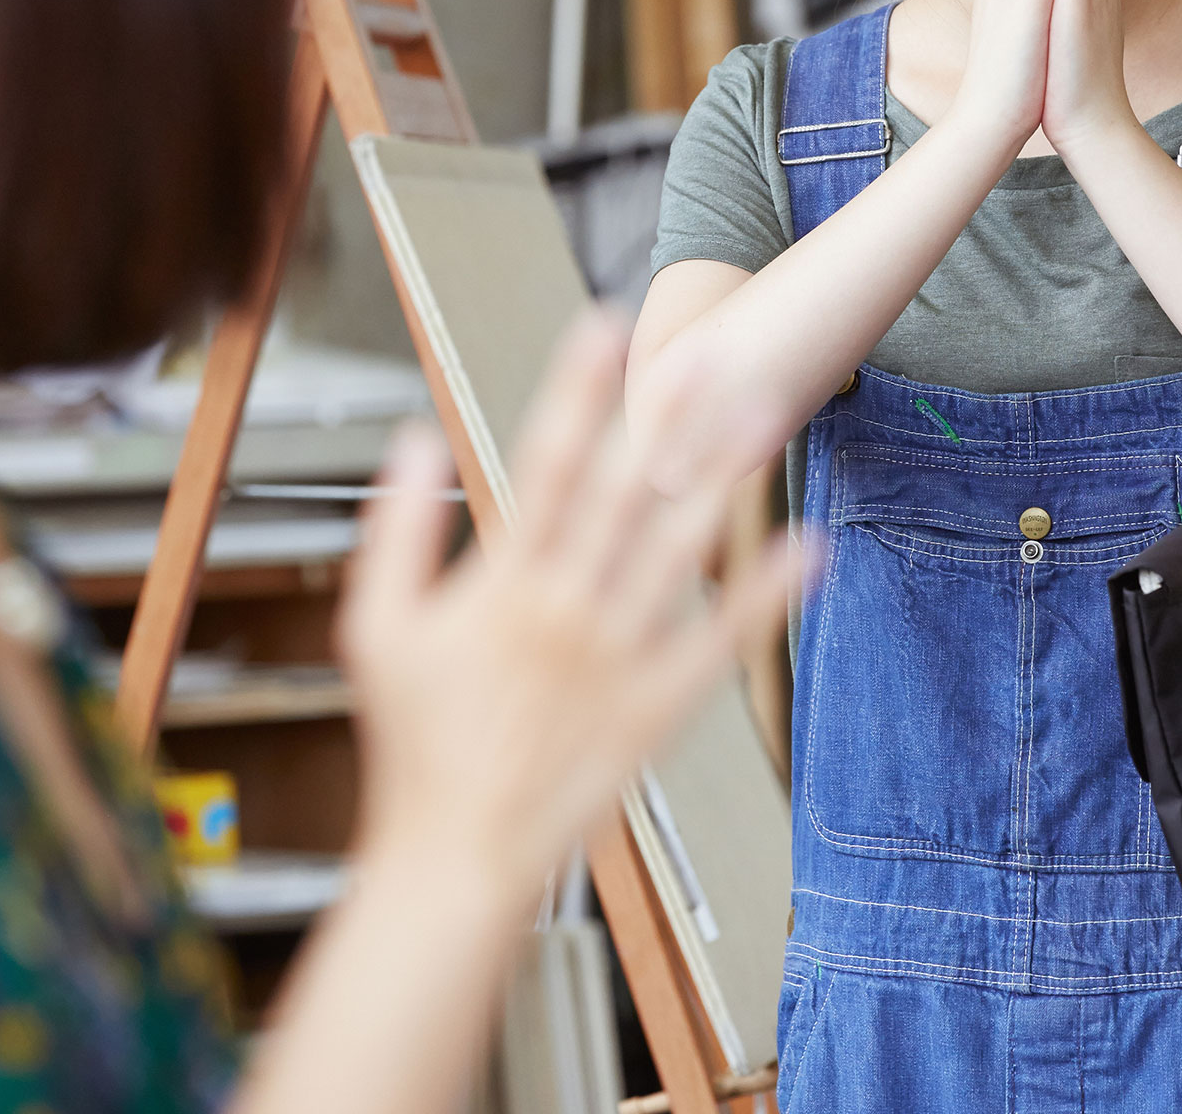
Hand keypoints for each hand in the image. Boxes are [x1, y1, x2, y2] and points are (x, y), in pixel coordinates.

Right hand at [337, 310, 798, 912]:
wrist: (456, 856)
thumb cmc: (413, 745)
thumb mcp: (374, 630)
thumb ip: (394, 530)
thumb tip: (413, 438)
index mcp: (501, 583)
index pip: (543, 464)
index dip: (576, 391)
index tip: (605, 326)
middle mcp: (565, 610)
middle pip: (627, 494)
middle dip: (669, 416)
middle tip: (714, 349)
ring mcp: (617, 658)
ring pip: (679, 551)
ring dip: (724, 482)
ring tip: (766, 418)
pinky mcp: (656, 706)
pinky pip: (721, 640)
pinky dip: (764, 594)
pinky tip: (807, 546)